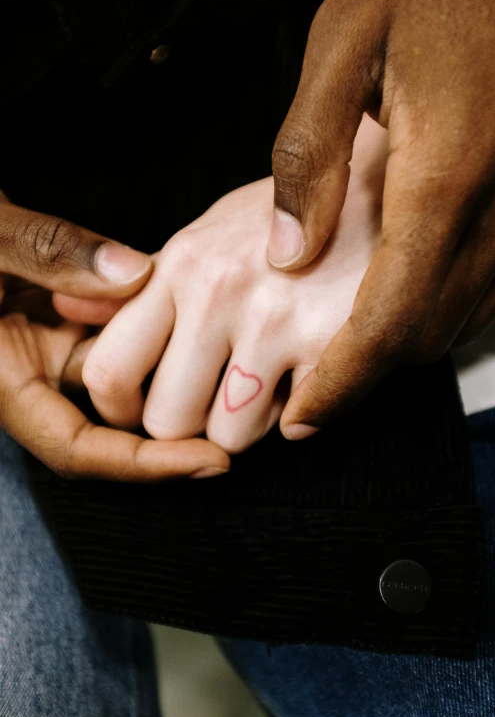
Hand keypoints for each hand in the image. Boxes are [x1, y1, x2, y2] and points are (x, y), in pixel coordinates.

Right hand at [0, 192, 228, 477]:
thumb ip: (48, 252)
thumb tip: (135, 274)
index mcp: (1, 376)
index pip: (79, 450)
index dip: (146, 464)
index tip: (211, 461)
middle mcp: (28, 369)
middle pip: (116, 416)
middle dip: (178, 415)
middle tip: (249, 403)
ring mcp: (48, 341)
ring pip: (126, 366)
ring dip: (172, 356)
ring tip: (235, 342)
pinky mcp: (61, 312)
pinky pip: (118, 326)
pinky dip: (152, 316)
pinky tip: (191, 296)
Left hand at [80, 118, 386, 451]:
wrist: (389, 187)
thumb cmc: (292, 217)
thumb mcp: (209, 233)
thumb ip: (145, 285)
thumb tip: (73, 315)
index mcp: (181, 265)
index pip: (110, 371)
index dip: (120, 409)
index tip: (143, 408)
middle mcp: (220, 294)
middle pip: (167, 422)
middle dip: (190, 422)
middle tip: (215, 397)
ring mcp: (278, 323)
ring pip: (230, 438)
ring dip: (248, 421)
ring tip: (270, 377)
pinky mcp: (335, 347)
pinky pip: (295, 427)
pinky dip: (300, 411)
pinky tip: (311, 370)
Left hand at [267, 0, 494, 432]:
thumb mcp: (347, 45)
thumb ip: (310, 156)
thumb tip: (286, 256)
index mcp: (445, 175)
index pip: (387, 319)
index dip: (341, 381)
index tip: (302, 419)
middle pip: (424, 337)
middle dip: (363, 374)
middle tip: (304, 389)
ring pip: (457, 323)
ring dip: (396, 347)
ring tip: (340, 352)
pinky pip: (487, 295)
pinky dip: (434, 312)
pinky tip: (395, 298)